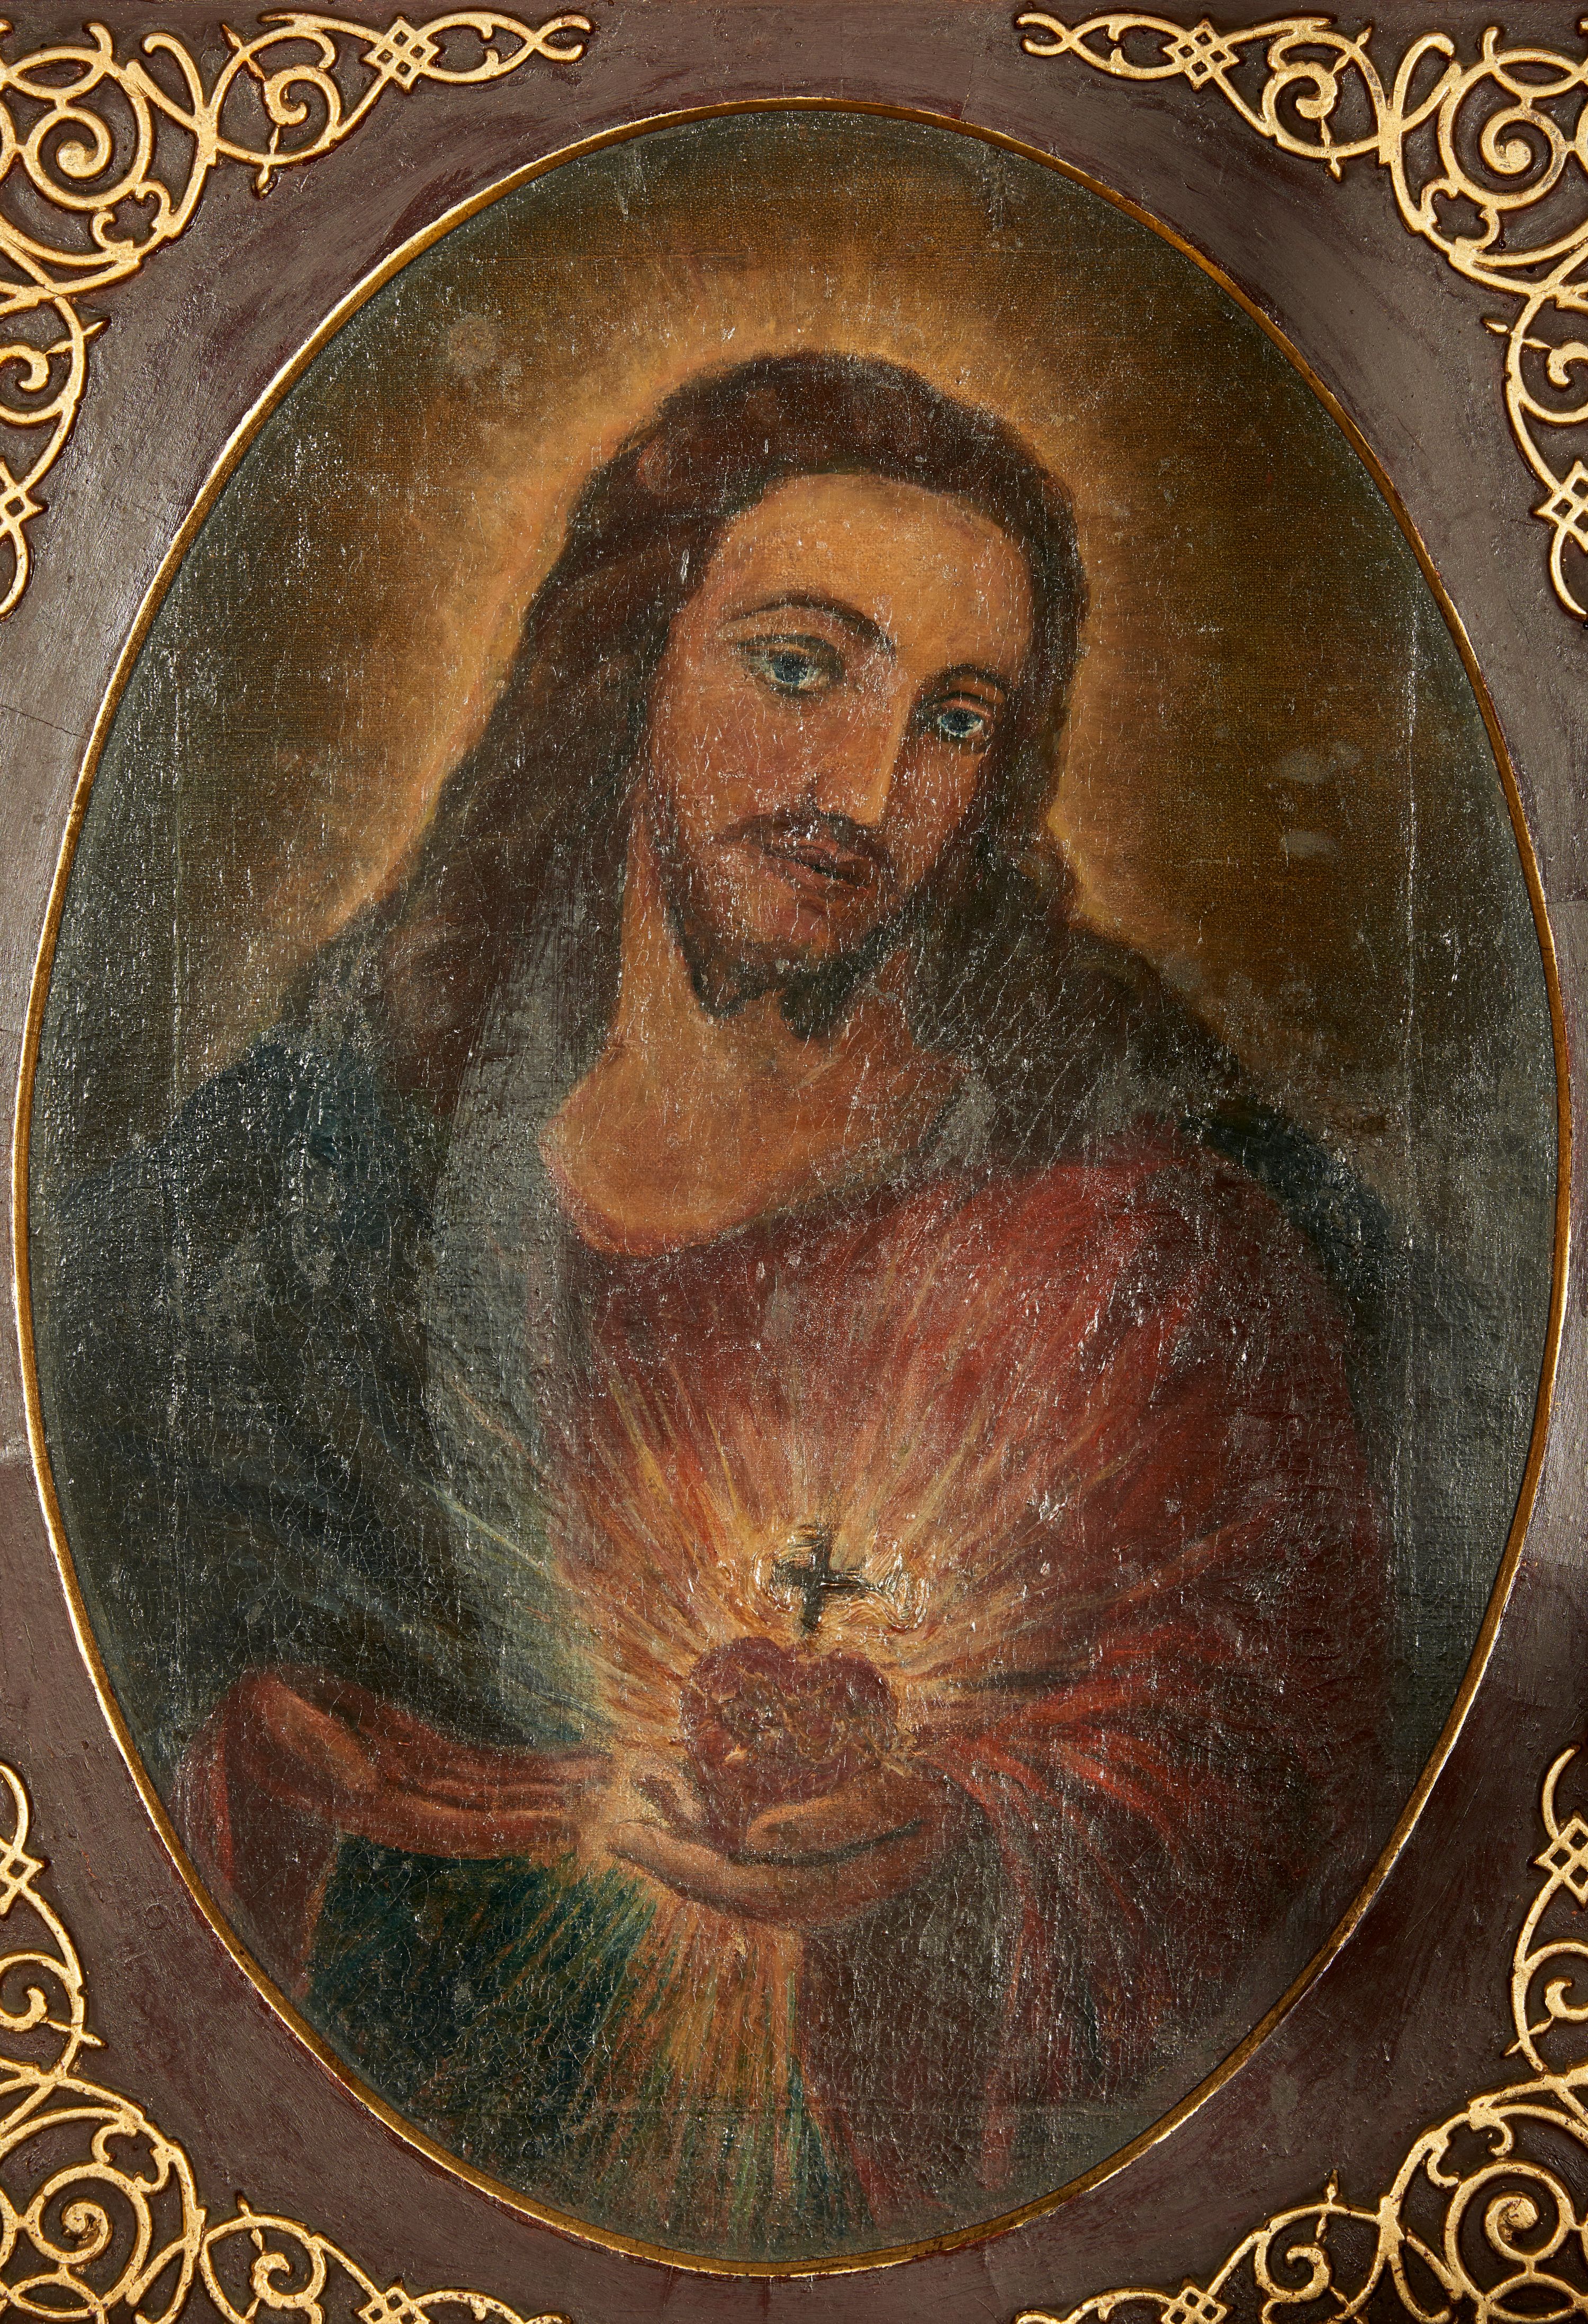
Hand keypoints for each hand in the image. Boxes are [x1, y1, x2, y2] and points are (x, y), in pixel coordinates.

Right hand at [231, 1670, 608, 1858]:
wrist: (231, 1727)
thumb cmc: (241, 1726)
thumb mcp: (258, 1725)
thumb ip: (310, 1745)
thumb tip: (367, 1780)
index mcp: (361, 1801)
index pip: (445, 1822)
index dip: (502, 1827)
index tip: (556, 1825)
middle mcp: (393, 1795)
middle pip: (480, 1808)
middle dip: (540, 1807)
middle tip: (603, 1801)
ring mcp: (406, 1773)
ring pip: (485, 1784)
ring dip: (543, 1782)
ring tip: (600, 1772)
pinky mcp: (411, 1748)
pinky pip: (472, 1762)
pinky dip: (518, 1764)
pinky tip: (560, 1762)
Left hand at [608, 1755, 972, 1928]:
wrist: (973, 1823)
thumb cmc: (943, 1805)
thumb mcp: (910, 1803)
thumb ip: (840, 1819)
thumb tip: (755, 1837)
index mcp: (831, 1896)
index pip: (737, 1889)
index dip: (675, 1864)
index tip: (624, 1834)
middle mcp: (806, 1898)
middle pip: (717, 1880)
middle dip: (664, 1849)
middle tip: (613, 1814)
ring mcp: (803, 1880)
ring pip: (725, 1860)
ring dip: (680, 1825)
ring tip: (642, 1775)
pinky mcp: (801, 1858)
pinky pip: (742, 1843)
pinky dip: (706, 1814)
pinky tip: (678, 1776)